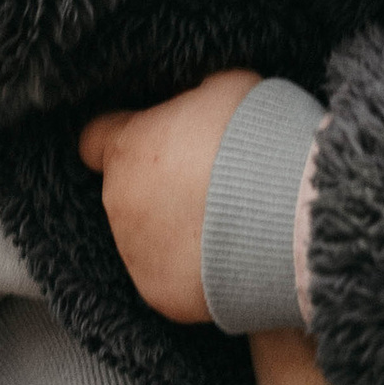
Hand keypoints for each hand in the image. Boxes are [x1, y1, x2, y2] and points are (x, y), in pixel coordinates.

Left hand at [76, 68, 260, 322]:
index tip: (149, 144)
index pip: (94, 141)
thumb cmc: (257, 139)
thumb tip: (196, 106)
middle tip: (210, 188)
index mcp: (128, 149)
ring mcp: (136, 254)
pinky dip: (196, 275)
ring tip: (227, 227)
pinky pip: (173, 281)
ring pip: (147, 240)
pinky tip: (230, 261)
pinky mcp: (161, 295)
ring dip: (176, 233)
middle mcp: (119, 203)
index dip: (123, 139)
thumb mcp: (225, 89)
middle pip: (128, 194)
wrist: (288, 209)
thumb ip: (194, 101)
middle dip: (161, 191)